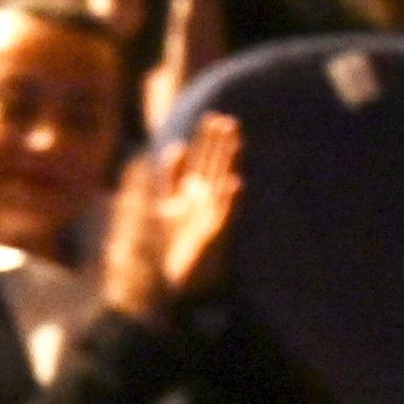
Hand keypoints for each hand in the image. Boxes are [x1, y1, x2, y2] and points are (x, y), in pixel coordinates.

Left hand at [103, 113, 245, 318]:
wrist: (177, 284)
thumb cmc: (176, 245)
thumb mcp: (167, 204)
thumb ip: (171, 177)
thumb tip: (176, 147)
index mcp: (192, 193)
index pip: (203, 160)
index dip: (208, 140)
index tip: (214, 118)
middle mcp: (205, 202)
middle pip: (215, 167)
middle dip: (221, 145)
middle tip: (230, 121)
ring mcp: (212, 218)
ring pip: (223, 184)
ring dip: (230, 164)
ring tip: (237, 143)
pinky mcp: (216, 237)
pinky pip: (225, 216)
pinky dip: (230, 201)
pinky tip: (234, 184)